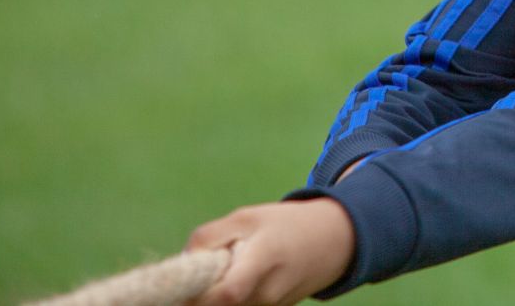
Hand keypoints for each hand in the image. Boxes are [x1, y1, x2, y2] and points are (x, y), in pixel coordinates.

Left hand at [187, 198, 355, 305]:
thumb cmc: (286, 225)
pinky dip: (229, 299)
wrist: (333, 242)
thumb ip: (210, 237)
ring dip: (215, 296)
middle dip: (200, 294)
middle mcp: (267, 294)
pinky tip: (240, 279)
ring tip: (227, 271)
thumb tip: (181, 263)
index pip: (227, 293)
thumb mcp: (247, 217)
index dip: (198, 294)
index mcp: (263, 262)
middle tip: (200, 272)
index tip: (183, 282)